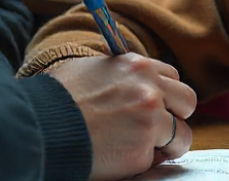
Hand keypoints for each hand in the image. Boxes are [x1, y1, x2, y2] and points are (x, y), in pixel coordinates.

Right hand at [48, 53, 196, 180]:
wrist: (41, 126)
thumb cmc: (60, 99)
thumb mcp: (93, 69)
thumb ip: (121, 74)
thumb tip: (132, 83)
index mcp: (138, 65)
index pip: (171, 77)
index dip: (165, 94)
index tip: (157, 106)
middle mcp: (149, 88)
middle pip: (187, 101)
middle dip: (177, 116)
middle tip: (159, 129)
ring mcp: (149, 120)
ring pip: (183, 136)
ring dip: (168, 144)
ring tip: (144, 148)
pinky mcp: (141, 151)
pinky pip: (157, 161)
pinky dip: (144, 163)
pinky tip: (123, 158)